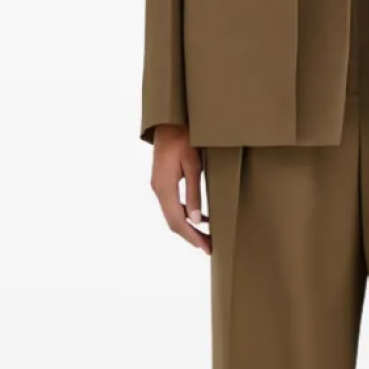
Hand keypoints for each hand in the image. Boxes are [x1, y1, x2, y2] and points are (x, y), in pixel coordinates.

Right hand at [150, 123, 210, 254]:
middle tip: (209, 247)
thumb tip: (195, 220)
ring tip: (207, 237)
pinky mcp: (163, 181)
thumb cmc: (184, 137)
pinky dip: (185, 214)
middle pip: (173, 221)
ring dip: (188, 227)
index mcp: (164, 187)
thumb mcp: (193, 165)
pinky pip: (173, 204)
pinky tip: (200, 218)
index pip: (177, 221)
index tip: (206, 248)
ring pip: (172, 214)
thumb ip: (194, 193)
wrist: (170, 120)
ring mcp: (159, 185)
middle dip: (191, 236)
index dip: (192, 237)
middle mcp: (158, 189)